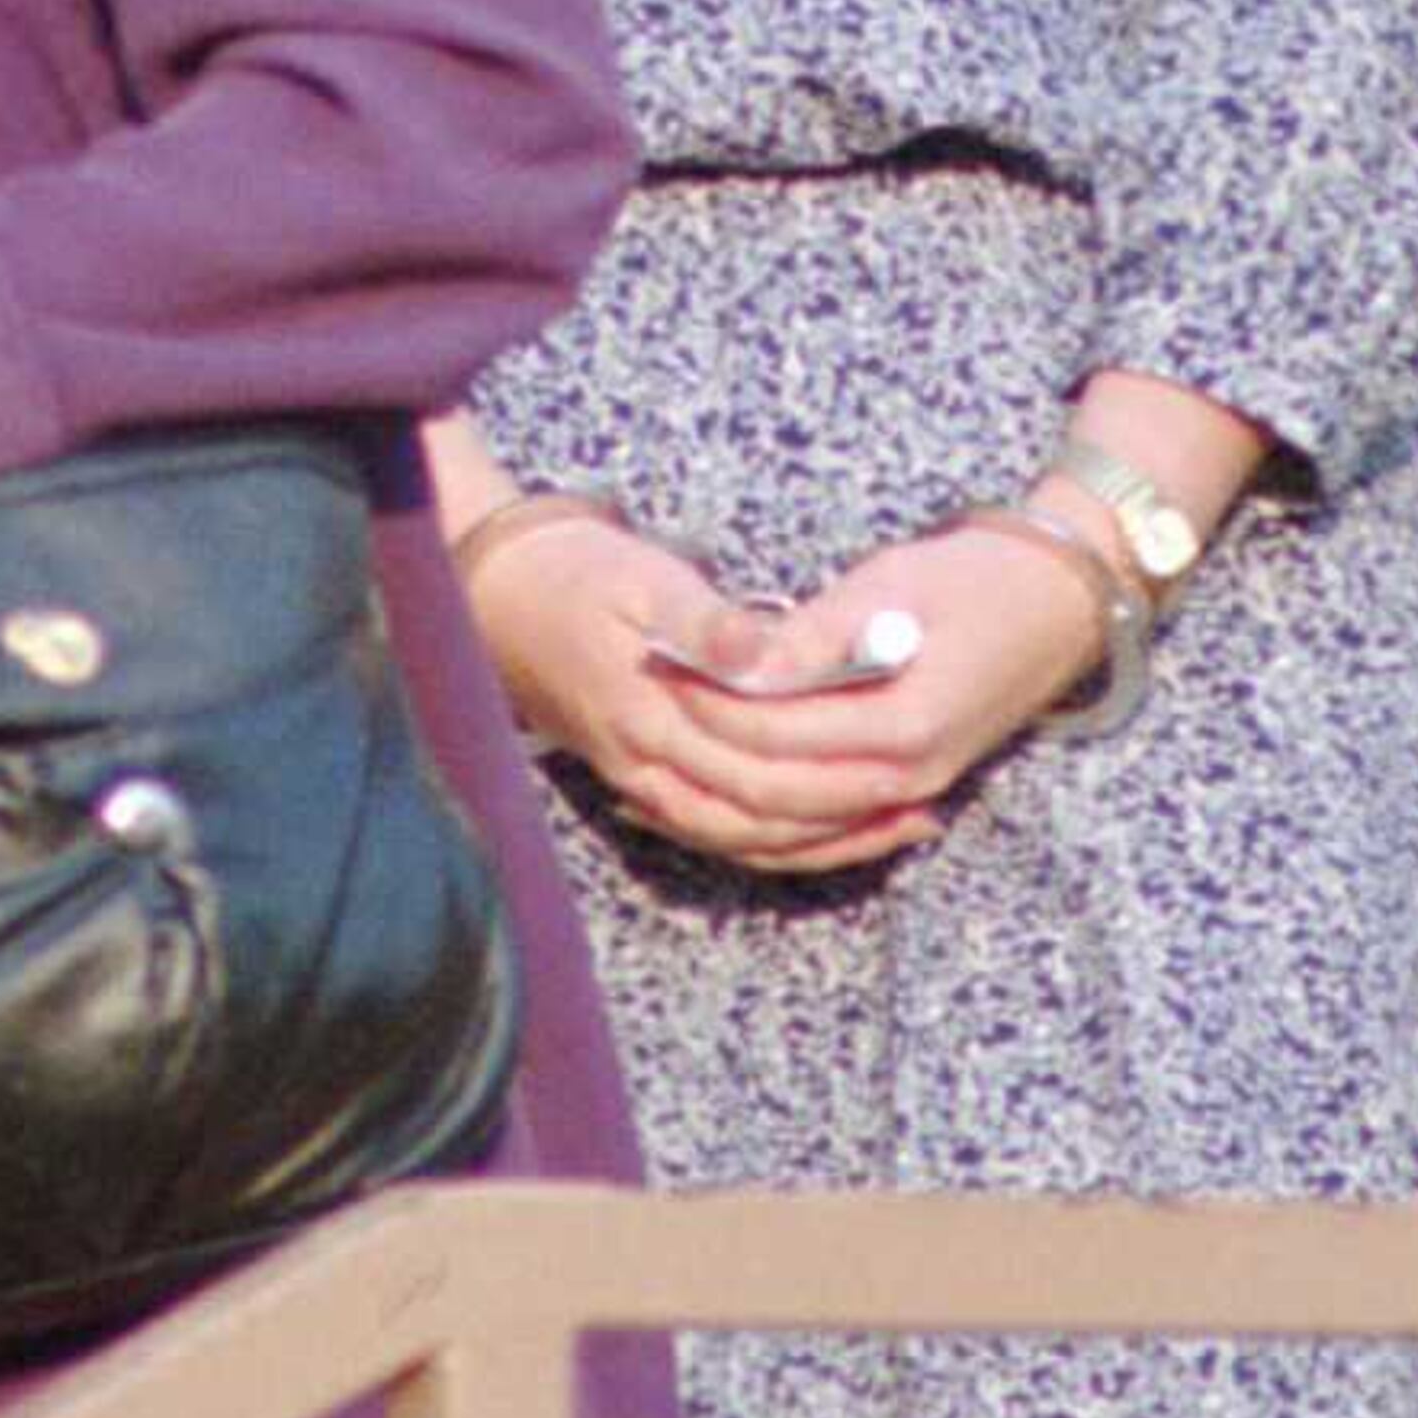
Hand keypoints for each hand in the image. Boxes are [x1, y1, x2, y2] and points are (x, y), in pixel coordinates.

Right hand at [464, 511, 944, 872]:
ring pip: (741, 839)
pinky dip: (773, 840)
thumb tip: (763, 652)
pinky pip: (716, 833)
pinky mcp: (641, 781)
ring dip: (820, 842)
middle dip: (844, 821)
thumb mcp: (646, 578)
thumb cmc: (580, 575)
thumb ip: (707, 622)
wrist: (499, 594)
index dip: (833, 779)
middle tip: (918, 809)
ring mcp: (641, 783)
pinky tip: (823, 833)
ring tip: (895, 829)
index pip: (758, 773)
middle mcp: (648, 767)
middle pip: (760, 820)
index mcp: (652, 718)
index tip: (901, 770)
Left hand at [676, 522, 1129, 851]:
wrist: (1059, 602)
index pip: (779, 733)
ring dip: (732, 793)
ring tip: (664, 759)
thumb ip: (812, 635)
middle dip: (708, 752)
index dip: (711, 703)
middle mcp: (909, 775)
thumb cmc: (976, 577)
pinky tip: (719, 801)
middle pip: (780, 793)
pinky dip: (773, 820)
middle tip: (650, 705)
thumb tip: (737, 664)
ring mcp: (914, 790)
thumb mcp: (890, 585)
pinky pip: (830, 825)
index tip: (658, 665)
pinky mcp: (912, 786)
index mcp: (904, 724)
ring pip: (800, 823)